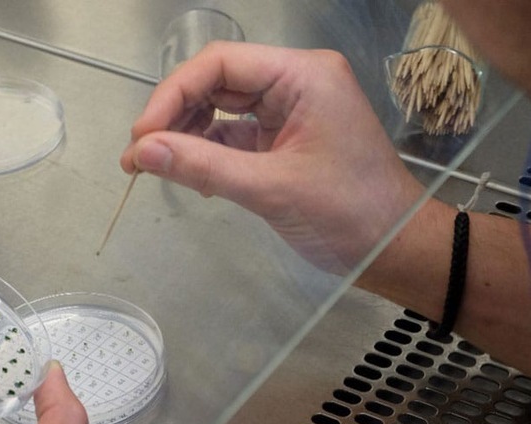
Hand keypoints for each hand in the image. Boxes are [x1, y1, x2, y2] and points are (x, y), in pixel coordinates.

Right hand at [121, 42, 425, 272]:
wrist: (395, 249)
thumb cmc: (347, 214)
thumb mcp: (269, 188)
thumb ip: (201, 166)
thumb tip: (140, 152)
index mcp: (302, 75)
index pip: (220, 64)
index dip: (173, 95)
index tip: (142, 136)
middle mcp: (295, 83)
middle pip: (216, 83)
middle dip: (173, 117)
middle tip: (138, 157)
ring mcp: (290, 111)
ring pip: (220, 109)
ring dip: (185, 136)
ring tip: (153, 167)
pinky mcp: (284, 140)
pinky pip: (233, 135)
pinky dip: (207, 154)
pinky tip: (189, 176)